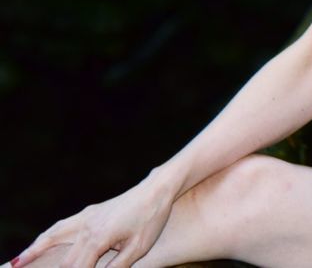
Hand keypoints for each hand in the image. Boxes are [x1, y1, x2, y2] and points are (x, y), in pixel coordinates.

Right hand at [13, 175, 175, 267]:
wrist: (158, 190)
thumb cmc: (151, 219)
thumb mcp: (138, 248)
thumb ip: (117, 267)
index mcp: (98, 239)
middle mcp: (87, 228)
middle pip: (64, 260)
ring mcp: (86, 218)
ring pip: (53, 238)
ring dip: (35, 251)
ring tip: (16, 264)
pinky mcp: (89, 213)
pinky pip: (62, 226)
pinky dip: (47, 236)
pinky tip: (40, 241)